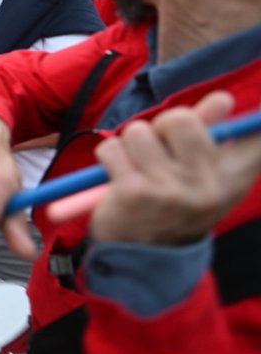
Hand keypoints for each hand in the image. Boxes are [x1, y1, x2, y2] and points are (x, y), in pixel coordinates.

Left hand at [91, 92, 260, 245]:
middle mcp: (208, 185)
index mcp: (233, 176)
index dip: (256, 122)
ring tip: (136, 168)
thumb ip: (208, 132)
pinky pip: (111, 148)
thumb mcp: (200, 173)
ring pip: (138, 131)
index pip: (258, 140)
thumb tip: (222, 98)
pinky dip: (108, 157)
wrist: (141, 255)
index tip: (235, 106)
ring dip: (129, 145)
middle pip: (179, 119)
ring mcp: (171, 191)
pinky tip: (117, 177)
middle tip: (156, 150)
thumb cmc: (172, 202)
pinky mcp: (135, 194)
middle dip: (159, 127)